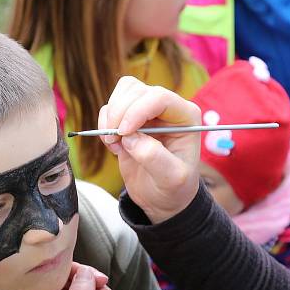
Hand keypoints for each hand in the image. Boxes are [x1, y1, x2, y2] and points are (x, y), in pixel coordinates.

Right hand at [98, 77, 201, 223]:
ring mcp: (147, 112)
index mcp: (185, 116)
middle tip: (115, 140)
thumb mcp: (171, 178)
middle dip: (120, 113)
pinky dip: (104, 126)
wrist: (163, 198)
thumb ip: (154, 157)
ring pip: (122, 93)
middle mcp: (167, 109)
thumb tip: (131, 138)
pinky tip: (115, 147)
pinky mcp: (129, 120)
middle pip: (136, 90)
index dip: (137, 111)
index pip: (159, 97)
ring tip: (115, 143)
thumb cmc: (174, 187)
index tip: (124, 133)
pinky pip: (109, 109)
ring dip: (111, 117)